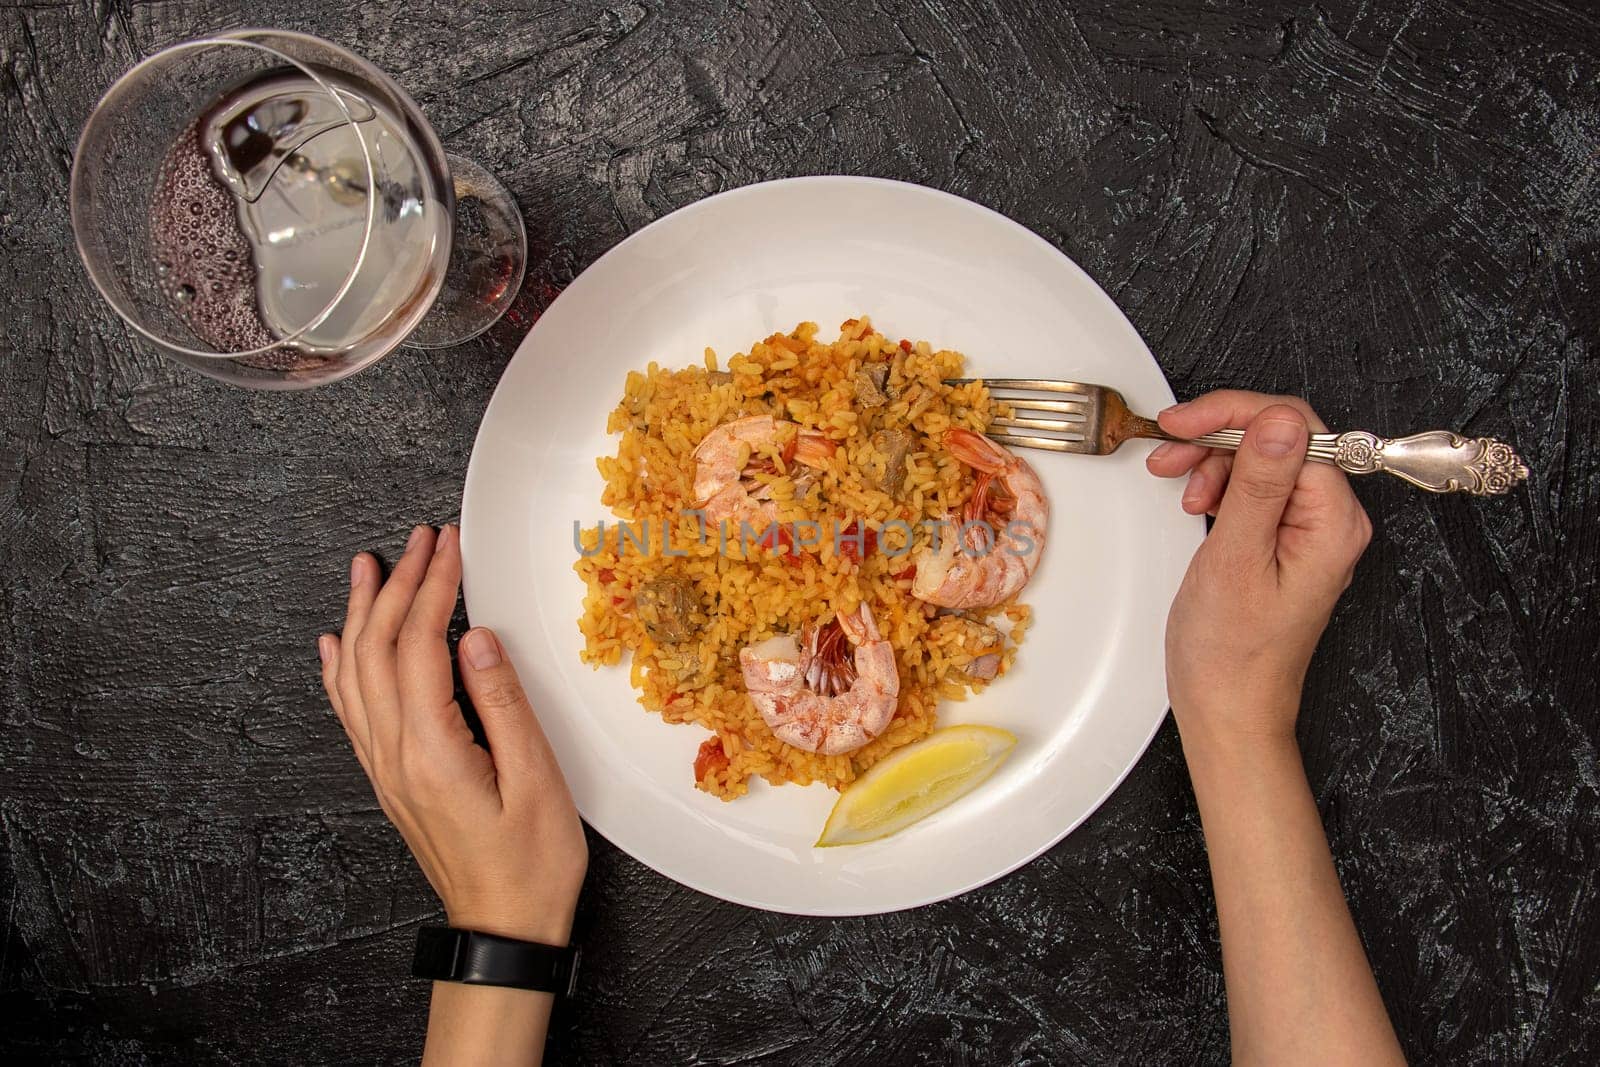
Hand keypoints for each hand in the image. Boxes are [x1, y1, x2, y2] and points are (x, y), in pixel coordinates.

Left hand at [317, 524, 586, 944]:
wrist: (502, 931)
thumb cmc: (530, 864)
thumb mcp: (537, 782)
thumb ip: (503, 705)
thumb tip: (476, 637)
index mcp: (433, 751)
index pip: (419, 646)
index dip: (432, 587)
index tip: (449, 544)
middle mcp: (395, 755)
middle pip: (378, 650)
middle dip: (398, 585)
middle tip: (420, 538)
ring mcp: (385, 768)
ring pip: (355, 674)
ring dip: (362, 613)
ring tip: (369, 566)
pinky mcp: (390, 779)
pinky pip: (351, 711)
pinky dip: (340, 668)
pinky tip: (337, 642)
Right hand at [1146, 392, 1372, 750]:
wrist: (1229, 709)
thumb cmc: (1232, 655)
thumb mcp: (1236, 559)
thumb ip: (1260, 484)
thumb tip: (1278, 420)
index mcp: (1332, 522)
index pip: (1294, 429)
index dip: (1233, 415)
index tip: (1183, 423)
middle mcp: (1331, 521)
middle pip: (1280, 438)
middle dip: (1219, 436)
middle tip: (1169, 451)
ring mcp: (1310, 531)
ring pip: (1264, 459)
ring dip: (1215, 460)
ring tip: (1180, 485)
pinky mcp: (1286, 540)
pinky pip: (1258, 488)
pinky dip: (1221, 483)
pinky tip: (1196, 499)